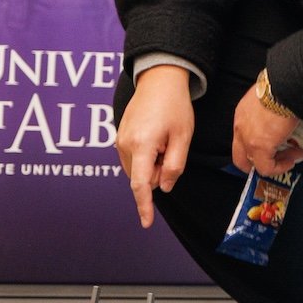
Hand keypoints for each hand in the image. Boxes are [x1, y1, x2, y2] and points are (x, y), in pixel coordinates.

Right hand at [115, 64, 194, 227]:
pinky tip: (155, 139)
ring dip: (152, 165)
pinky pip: (133, 159)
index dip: (144, 205)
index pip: (141, 184)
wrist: (159, 80)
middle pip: (142, 177)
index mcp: (142, 145)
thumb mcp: (183, 137)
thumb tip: (165, 187)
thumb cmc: (174, 106)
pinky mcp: (119, 137)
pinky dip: (145, 157)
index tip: (146, 222)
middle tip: (171, 148)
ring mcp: (119, 140)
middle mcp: (125, 144)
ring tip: (163, 140)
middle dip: (158, 173)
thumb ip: (174, 166)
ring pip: (137, 169)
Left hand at [232, 80, 302, 178]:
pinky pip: (268, 168)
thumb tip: (285, 119)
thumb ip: (273, 111)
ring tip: (294, 154)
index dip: (256, 148)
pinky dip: (281, 167)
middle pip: (241, 157)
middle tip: (278, 160)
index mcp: (243, 114)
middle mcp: (241, 128)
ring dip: (277, 162)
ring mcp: (248, 139)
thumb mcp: (271, 98)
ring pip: (256, 163)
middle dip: (260, 163)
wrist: (287, 86)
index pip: (242, 138)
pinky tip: (293, 158)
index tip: (273, 147)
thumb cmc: (283, 87)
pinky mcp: (260, 147)